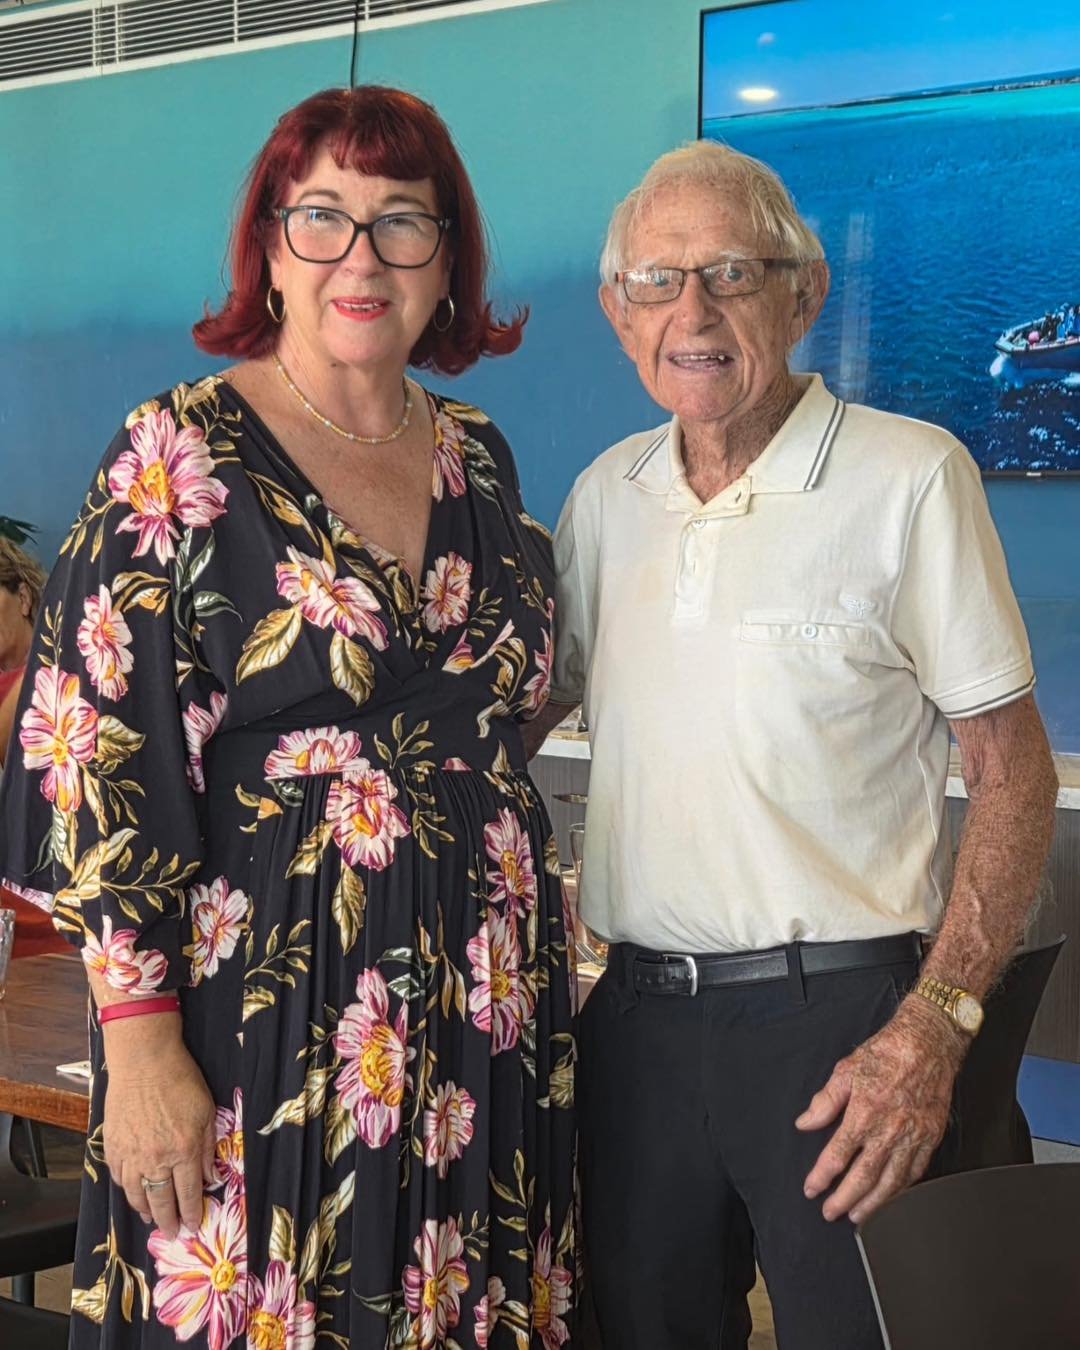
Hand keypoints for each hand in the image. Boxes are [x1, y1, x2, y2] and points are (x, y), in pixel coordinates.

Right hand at [102, 1024, 215, 1238]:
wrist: (143, 1060)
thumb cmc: (180, 1079)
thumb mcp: (207, 1111)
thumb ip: (208, 1147)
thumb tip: (211, 1176)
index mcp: (184, 1150)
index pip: (189, 1193)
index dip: (191, 1213)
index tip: (193, 1226)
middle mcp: (156, 1158)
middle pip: (162, 1202)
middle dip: (169, 1221)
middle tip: (173, 1233)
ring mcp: (132, 1155)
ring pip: (137, 1196)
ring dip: (145, 1211)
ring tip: (152, 1219)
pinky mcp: (113, 1147)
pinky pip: (119, 1179)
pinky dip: (127, 1191)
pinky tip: (134, 1194)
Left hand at [796, 997, 967, 1223]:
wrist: (928, 1043)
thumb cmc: (886, 1053)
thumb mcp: (846, 1070)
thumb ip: (825, 1102)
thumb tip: (805, 1123)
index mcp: (864, 1113)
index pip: (838, 1155)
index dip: (822, 1176)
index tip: (811, 1189)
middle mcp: (889, 1130)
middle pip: (863, 1177)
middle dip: (844, 1199)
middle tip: (830, 1212)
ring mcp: (913, 1137)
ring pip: (891, 1182)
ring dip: (873, 1204)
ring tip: (858, 1216)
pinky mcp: (931, 1137)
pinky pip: (916, 1172)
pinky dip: (902, 1190)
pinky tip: (891, 1198)